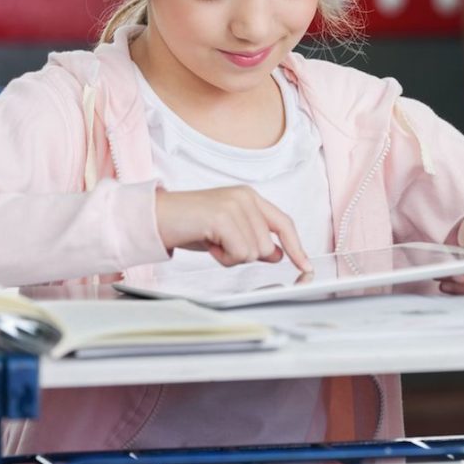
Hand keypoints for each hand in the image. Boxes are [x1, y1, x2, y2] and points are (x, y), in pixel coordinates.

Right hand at [155, 185, 312, 272]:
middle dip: (244, 255)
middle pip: (267, 246)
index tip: (305, 265)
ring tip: (212, 242)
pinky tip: (208, 243)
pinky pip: (239, 253)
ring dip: (231, 256)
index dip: (296, 247)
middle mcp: (247, 197)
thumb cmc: (189, 225)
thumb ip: (253, 239)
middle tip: (219, 244)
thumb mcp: (227, 233)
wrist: (157, 217)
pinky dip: (223, 257)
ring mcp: (236, 205)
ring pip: (254, 252)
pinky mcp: (224, 216)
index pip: (284, 223)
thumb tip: (277, 254)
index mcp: (250, 197)